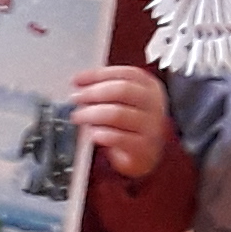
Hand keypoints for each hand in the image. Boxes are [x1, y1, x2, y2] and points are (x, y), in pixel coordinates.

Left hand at [68, 65, 176, 180]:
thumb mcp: (125, 102)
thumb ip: (106, 90)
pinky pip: (119, 138)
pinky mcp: (144, 148)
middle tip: (76, 98)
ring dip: (92, 114)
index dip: (99, 75)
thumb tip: (80, 83)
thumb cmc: (132, 126)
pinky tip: (93, 133)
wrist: (145, 157)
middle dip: (93, 92)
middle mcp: (153, 105)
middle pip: (122, 90)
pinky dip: (102, 134)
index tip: (78, 79)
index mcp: (150, 88)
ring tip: (78, 117)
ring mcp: (151, 127)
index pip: (125, 74)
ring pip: (118, 114)